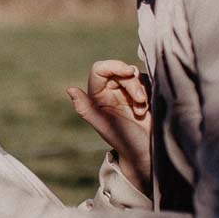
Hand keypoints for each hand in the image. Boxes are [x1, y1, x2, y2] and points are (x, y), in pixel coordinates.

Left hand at [67, 60, 151, 192]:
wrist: (145, 151)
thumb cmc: (123, 140)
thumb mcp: (104, 125)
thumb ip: (86, 108)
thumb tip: (70, 89)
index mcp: (97, 96)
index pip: (99, 70)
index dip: (113, 66)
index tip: (128, 72)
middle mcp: (110, 91)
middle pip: (120, 71)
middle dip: (132, 83)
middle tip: (140, 100)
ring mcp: (126, 91)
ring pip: (134, 75)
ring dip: (141, 90)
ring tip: (142, 110)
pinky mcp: (142, 93)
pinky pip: (146, 82)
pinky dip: (148, 93)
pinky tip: (146, 110)